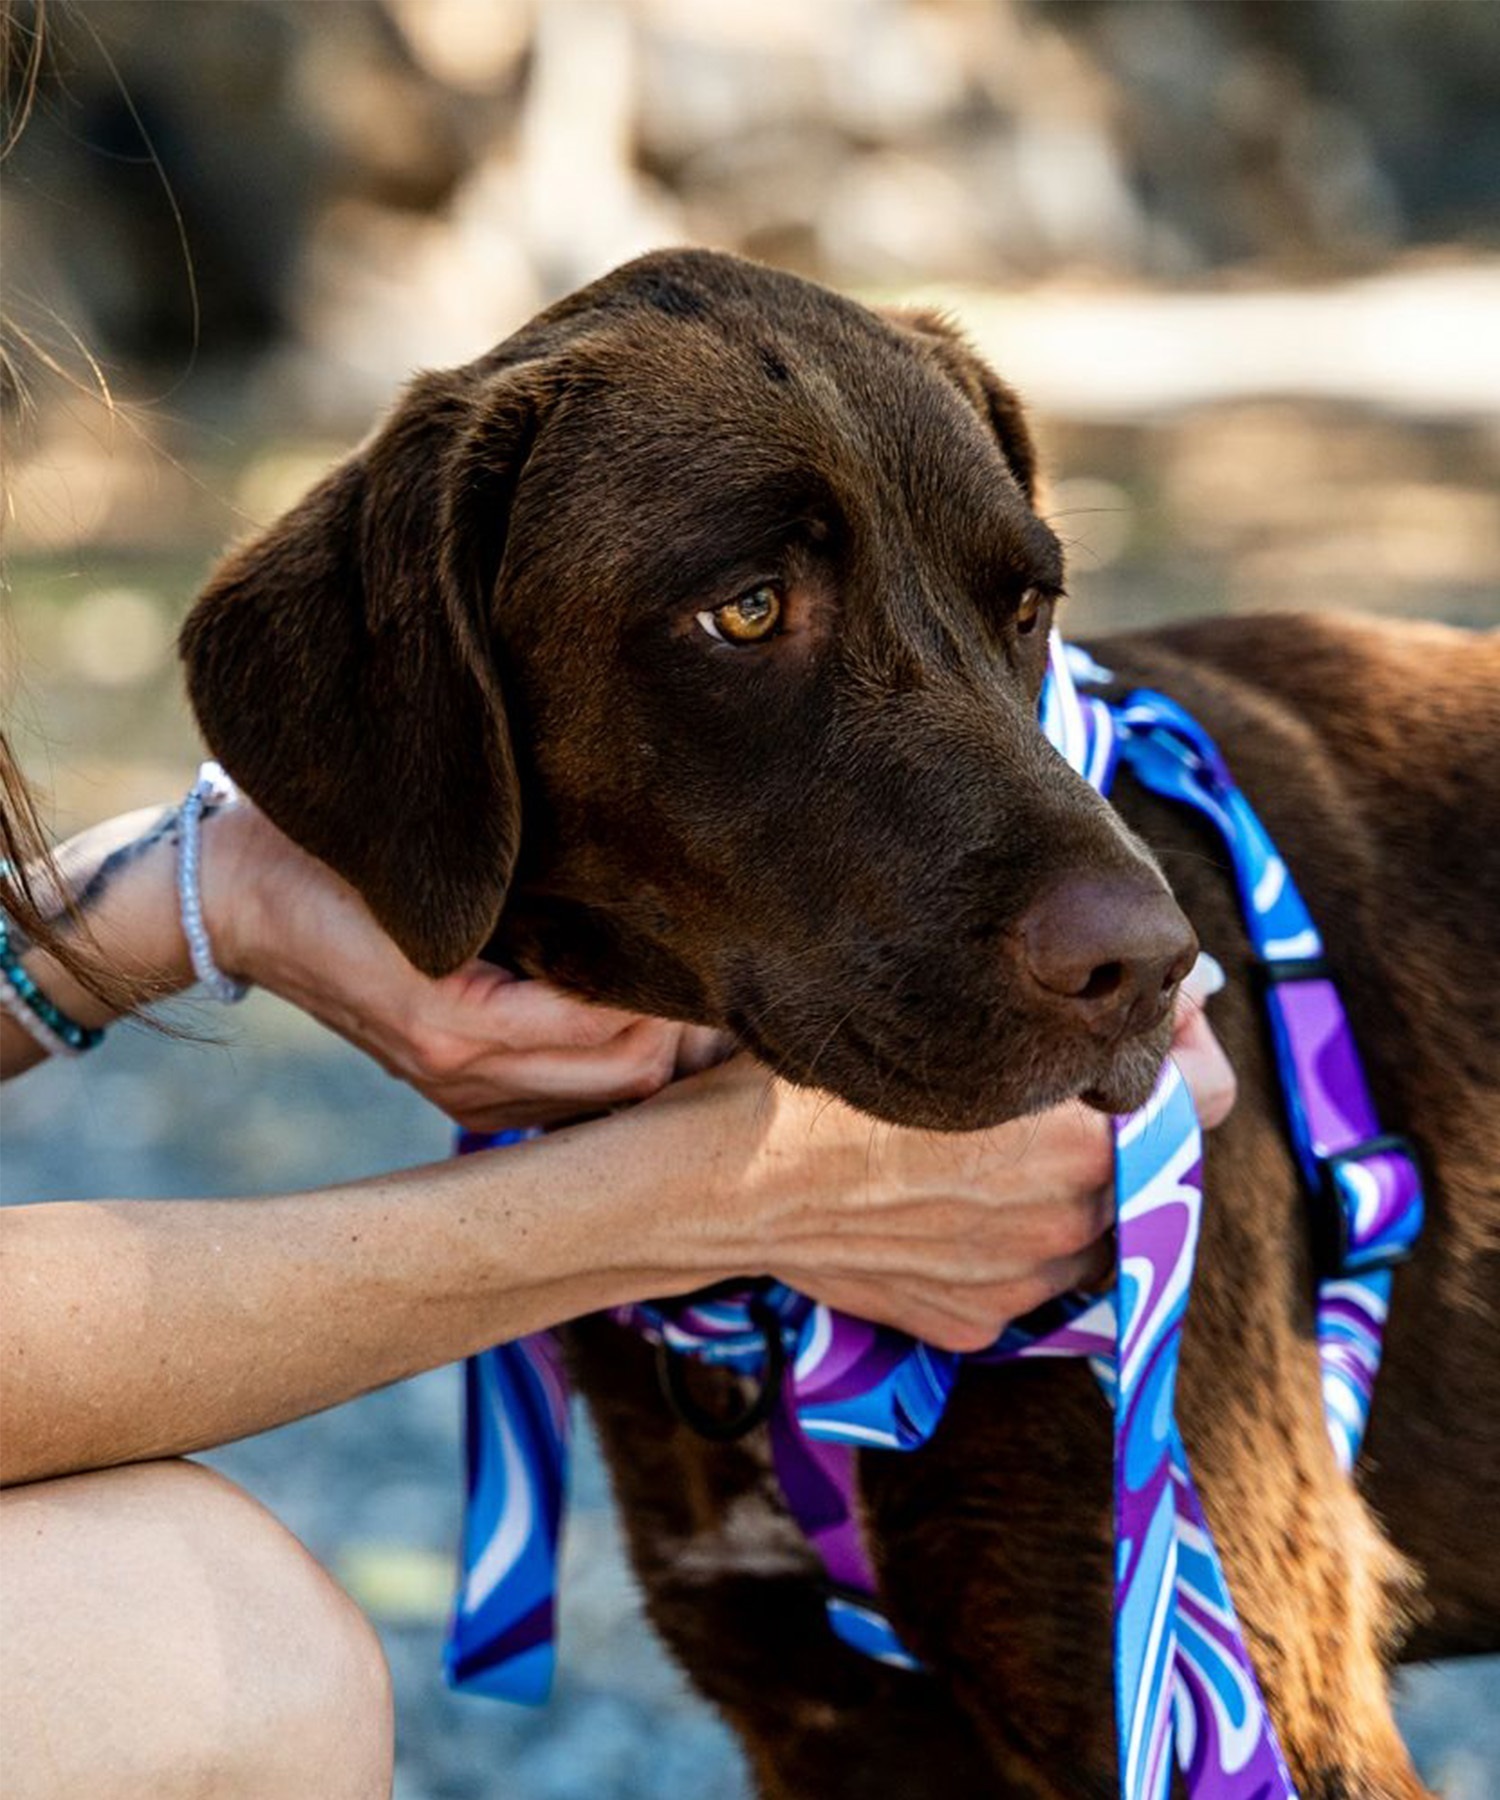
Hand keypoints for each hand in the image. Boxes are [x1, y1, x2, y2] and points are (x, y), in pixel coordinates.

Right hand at [205, 799, 723, 1128]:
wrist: (241, 898)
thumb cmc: (336, 858)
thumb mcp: (437, 867)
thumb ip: (530, 898)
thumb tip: (641, 905)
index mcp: (457, 1019)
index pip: (614, 1033)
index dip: (677, 999)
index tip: (710, 944)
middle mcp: (462, 1071)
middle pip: (627, 1082)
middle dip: (685, 1036)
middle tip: (718, 970)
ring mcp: (456, 1089)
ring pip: (602, 1102)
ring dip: (655, 1057)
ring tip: (691, 993)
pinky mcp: (451, 1088)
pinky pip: (562, 1102)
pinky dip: (609, 1071)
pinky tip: (634, 1020)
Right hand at [674, 954, 1235, 1351]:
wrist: (723, 1186)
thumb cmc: (819, 1088)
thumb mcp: (948, 1028)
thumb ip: (1078, 1022)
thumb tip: (1176, 989)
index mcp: (1079, 1139)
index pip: (1208, 1093)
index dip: (1184, 1049)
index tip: (1142, 1028)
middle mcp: (1069, 1223)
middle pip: (1151, 1160)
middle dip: (1121, 1118)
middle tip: (1051, 1078)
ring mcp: (1024, 1283)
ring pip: (1096, 1225)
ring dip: (1072, 1185)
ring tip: (991, 1142)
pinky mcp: (977, 1322)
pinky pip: (1028, 1273)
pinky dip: (1008, 1238)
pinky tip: (941, 1196)